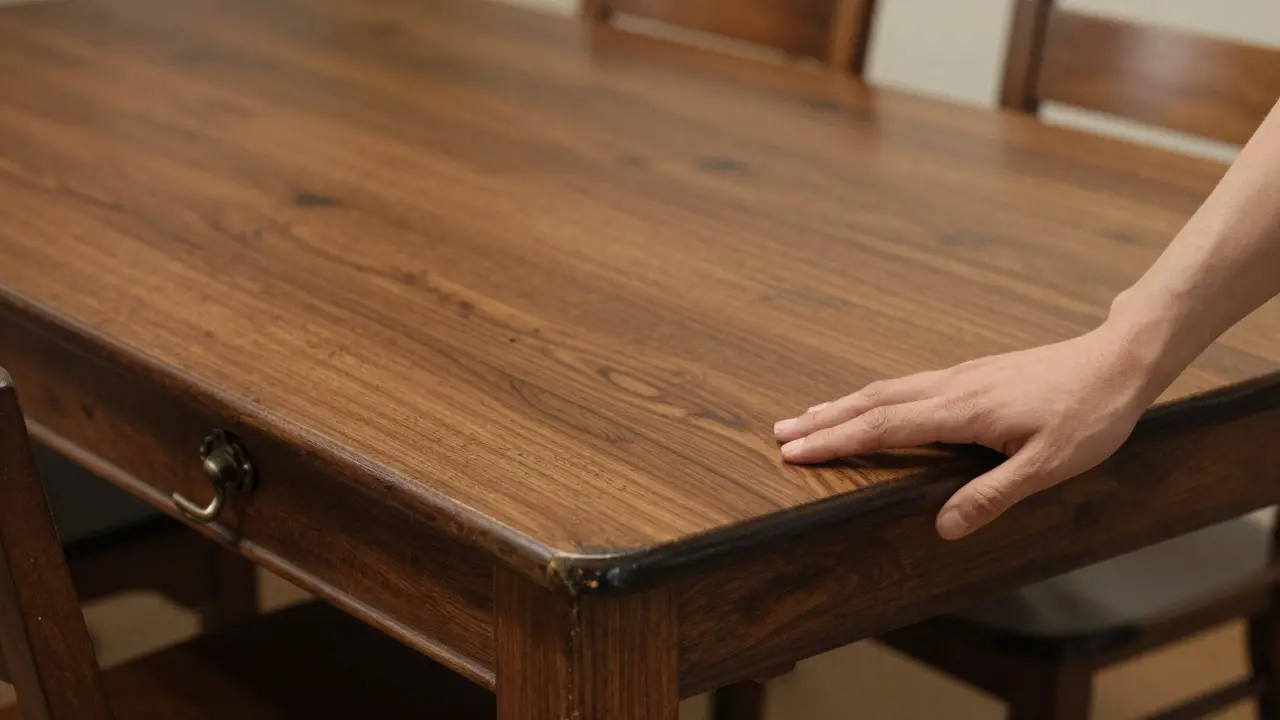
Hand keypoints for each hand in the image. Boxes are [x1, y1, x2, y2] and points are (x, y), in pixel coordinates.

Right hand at [773, 324, 1168, 538]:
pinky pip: (907, 385)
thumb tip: (943, 527)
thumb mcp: (1048, 465)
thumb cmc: (1089, 413)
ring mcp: (960, 377)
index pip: (882, 427)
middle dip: (823, 420)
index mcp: (961, 411)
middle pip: (872, 402)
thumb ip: (993, 495)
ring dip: (843, 406)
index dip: (835, 441)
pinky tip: (873, 405)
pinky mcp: (972, 375)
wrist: (1118, 359)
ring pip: (887, 390)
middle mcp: (951, 388)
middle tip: (779, 433)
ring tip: (808, 418)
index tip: (794, 451)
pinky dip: (874, 398)